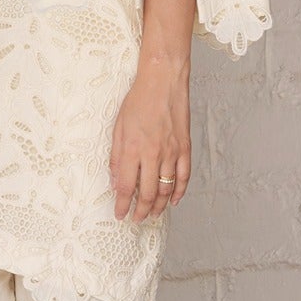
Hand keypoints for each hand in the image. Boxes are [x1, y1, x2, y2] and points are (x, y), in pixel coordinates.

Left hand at [109, 64, 189, 222]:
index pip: (127, 187)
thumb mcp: (118, 127)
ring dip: (158, 206)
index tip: (119, 214)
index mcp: (133, 149)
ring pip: (166, 189)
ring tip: (151, 214)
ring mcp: (171, 152)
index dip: (123, 205)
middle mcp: (153, 154)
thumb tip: (116, 180)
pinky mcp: (185, 148)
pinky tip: (174, 201)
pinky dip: (179, 192)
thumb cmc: (138, 100)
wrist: (163, 81)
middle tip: (136, 219)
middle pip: (147, 194)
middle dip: (140, 211)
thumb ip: (116, 156)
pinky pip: (183, 177)